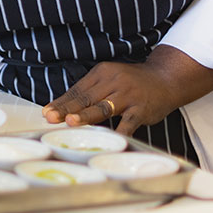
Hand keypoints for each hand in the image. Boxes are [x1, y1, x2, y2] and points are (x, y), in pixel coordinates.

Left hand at [41, 47, 212, 135]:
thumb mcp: (110, 80)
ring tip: (71, 122)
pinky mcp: (141, 109)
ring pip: (103, 107)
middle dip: (67, 109)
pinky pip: (128, 122)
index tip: (46, 112)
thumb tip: (64, 109)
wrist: (165, 78)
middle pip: (86, 97)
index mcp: (102, 73)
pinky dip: (119, 131)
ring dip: (86, 115)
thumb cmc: (132, 83)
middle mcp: (114, 81)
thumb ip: (90, 92)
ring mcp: (128, 95)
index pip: (78, 89)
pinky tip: (109, 139)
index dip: (61, 101)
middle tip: (51, 118)